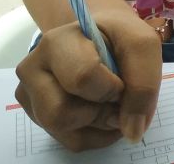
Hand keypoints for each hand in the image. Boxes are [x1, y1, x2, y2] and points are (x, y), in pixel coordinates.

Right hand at [14, 8, 161, 151]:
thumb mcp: (142, 44)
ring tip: (112, 104)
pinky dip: (95, 134)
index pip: (81, 78)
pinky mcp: (37, 114)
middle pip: (60, 113)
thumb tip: (132, 131)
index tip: (122, 80)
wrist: (102, 34)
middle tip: (118, 97)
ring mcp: (30, 94)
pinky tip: (104, 113)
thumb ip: (143, 83)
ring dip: (99, 126)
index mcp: (57, 43)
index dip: (110, 88)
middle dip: (100, 113)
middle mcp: (33, 69)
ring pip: (63, 131)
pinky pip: (68, 139)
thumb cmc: (120, 36)